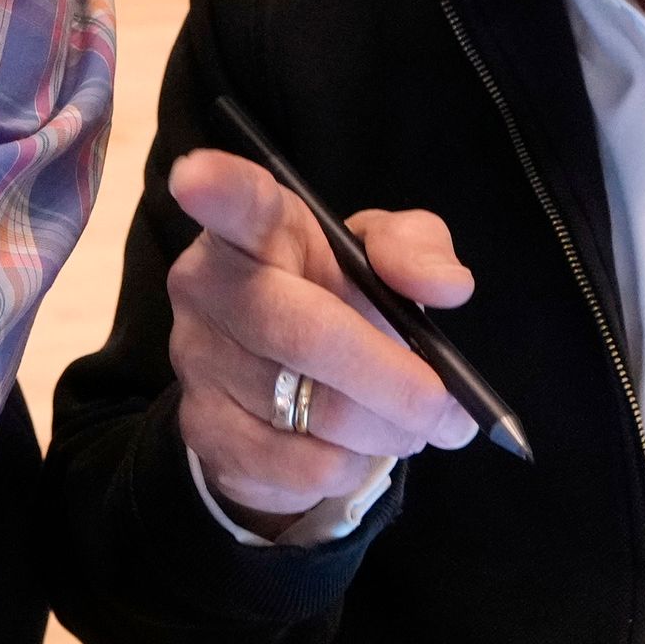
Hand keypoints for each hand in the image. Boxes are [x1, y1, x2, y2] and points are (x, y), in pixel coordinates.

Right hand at [166, 148, 475, 533]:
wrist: (281, 389)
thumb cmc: (337, 299)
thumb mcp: (382, 259)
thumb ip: (415, 252)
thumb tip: (446, 287)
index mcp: (257, 227)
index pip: (236, 203)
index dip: (219, 188)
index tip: (195, 177)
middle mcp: (208, 286)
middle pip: (302, 333)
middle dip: (393, 380)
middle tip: (449, 409)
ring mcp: (197, 361)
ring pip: (311, 409)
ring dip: (386, 430)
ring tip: (412, 426)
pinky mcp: (204, 429)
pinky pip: (299, 465)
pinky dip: (351, 466)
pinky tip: (355, 448)